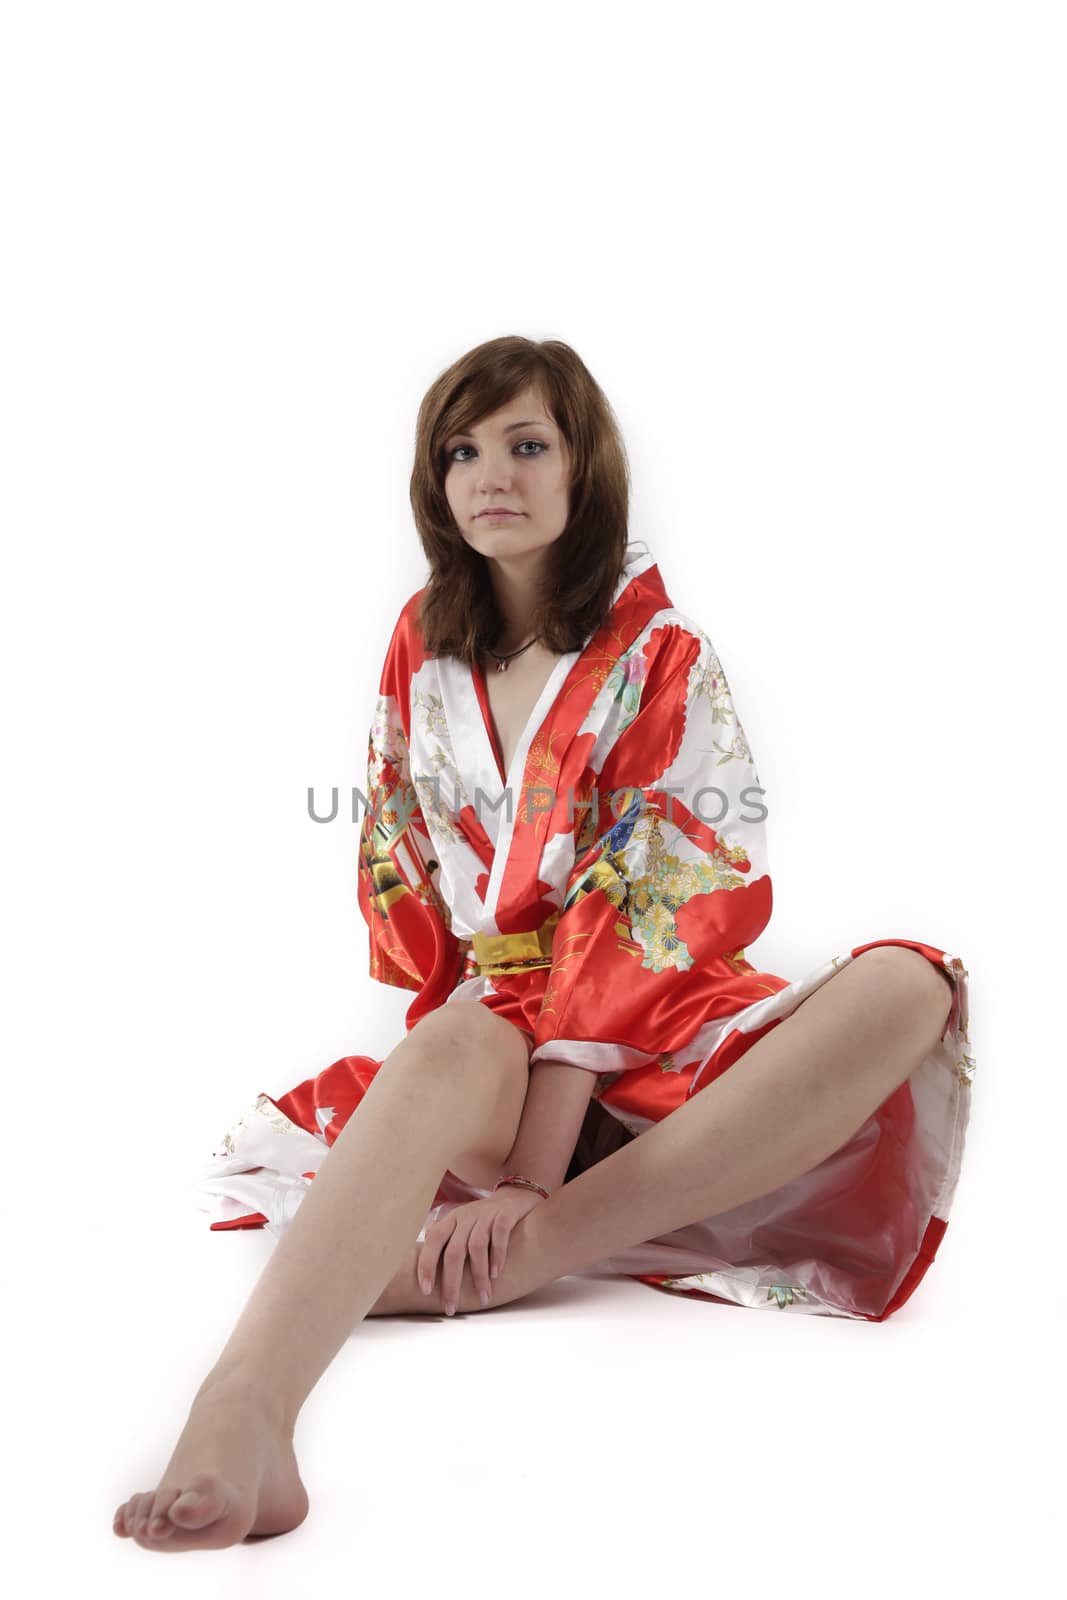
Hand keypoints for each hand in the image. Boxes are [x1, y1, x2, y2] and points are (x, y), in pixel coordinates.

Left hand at [418, 1185, 545, 1313]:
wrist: (515, 1199)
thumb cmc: (483, 1222)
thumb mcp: (461, 1228)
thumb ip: (446, 1243)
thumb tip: (423, 1266)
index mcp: (450, 1220)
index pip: (433, 1240)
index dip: (427, 1264)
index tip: (426, 1290)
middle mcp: (466, 1216)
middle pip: (454, 1251)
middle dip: (451, 1282)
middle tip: (451, 1307)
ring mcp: (486, 1214)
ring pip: (477, 1246)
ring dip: (479, 1275)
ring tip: (482, 1297)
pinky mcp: (506, 1214)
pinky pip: (500, 1234)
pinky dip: (498, 1255)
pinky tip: (497, 1274)